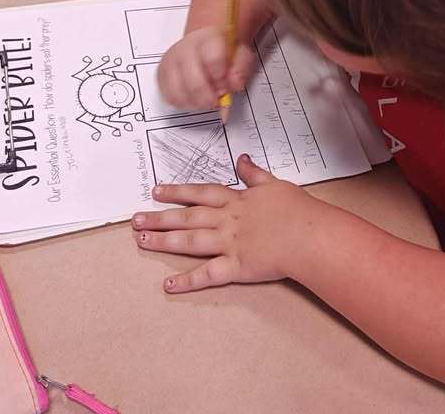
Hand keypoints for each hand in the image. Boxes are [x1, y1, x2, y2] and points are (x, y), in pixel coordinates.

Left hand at [132, 155, 322, 292]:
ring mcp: (230, 244)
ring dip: (165, 242)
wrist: (309, 235)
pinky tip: (168, 285)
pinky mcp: (237, 267)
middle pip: (188, 217)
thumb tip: (242, 158)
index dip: (177, 191)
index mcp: (237, 201)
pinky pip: (208, 275)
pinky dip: (187, 282)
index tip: (156, 191)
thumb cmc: (297, 210)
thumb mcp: (275, 184)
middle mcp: (227, 221)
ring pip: (190, 242)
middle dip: (160, 217)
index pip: (201, 193)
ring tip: (142, 241)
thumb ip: (254, 174)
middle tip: (135, 219)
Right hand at [157, 26, 256, 109]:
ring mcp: (170, 62)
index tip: (225, 84)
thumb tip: (234, 84)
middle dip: (209, 97)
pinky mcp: (161, 74)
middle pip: (194, 82)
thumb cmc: (222, 49)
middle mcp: (184, 48)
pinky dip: (183, 103)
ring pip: (179, 93)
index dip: (221, 78)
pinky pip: (169, 97)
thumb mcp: (241, 53)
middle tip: (217, 98)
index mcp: (207, 39)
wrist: (204, 43)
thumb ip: (241, 67)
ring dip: (196, 103)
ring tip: (206, 99)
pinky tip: (193, 98)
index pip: (213, 59)